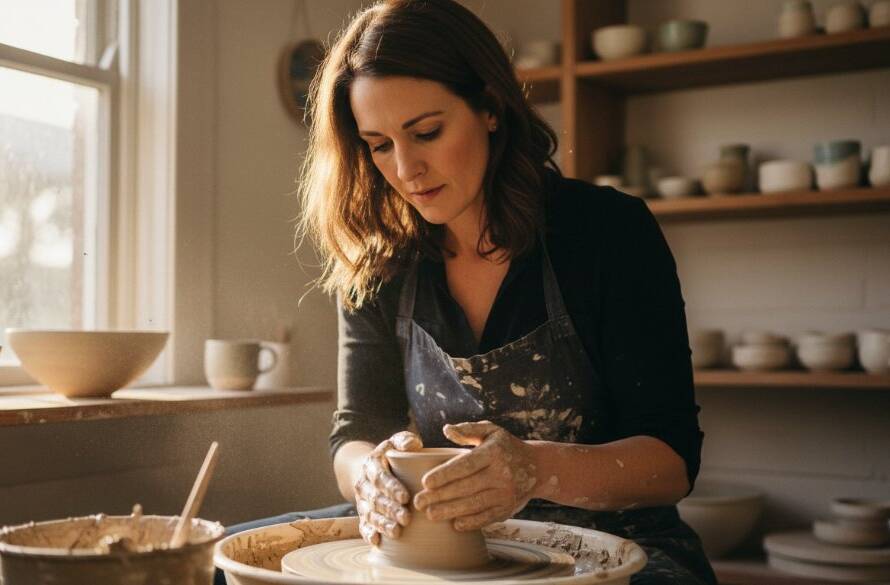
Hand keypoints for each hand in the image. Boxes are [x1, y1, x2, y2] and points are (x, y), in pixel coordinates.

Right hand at [354, 431, 422, 545]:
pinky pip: (363, 525)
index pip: (380, 477)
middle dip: (391, 510)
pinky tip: (377, 541)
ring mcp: (361, 501)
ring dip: (382, 524)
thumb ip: (404, 440)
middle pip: (376, 499)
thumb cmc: (390, 455)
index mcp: (371, 465)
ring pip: (370, 514)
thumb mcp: (395, 442)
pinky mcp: (362, 514)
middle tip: (407, 518)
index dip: (392, 488)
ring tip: (397, 532)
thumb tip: (413, 444)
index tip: (405, 497)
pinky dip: (368, 534)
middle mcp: (363, 484)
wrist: (369, 469)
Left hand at [413, 421, 537, 531]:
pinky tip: (454, 524)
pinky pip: (487, 517)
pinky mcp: (508, 508)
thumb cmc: (506, 447)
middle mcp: (501, 474)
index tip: (425, 482)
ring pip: (474, 505)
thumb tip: (447, 429)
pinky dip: (470, 522)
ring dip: (450, 511)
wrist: (538, 467)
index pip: (465, 465)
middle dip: (440, 496)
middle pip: (466, 487)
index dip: (444, 474)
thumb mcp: (491, 431)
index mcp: (494, 452)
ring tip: (430, 514)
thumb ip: (468, 429)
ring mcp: (506, 493)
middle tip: (418, 502)